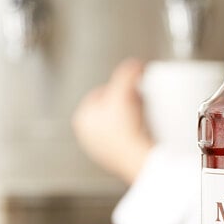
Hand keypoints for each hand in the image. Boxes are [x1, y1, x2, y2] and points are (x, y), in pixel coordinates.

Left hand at [72, 58, 154, 183]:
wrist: (135, 158)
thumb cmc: (123, 131)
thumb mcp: (124, 92)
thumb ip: (127, 73)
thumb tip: (134, 65)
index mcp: (81, 118)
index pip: (100, 93)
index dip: (118, 87)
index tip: (131, 87)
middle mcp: (86, 135)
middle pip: (109, 109)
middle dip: (123, 103)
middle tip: (137, 100)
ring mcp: (100, 149)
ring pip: (116, 125)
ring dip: (129, 119)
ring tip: (141, 116)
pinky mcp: (114, 159)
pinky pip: (124, 139)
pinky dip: (132, 134)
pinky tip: (142, 132)